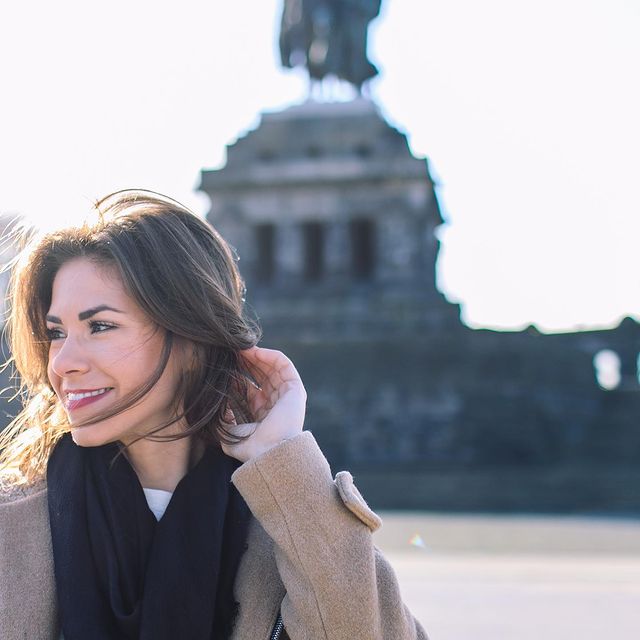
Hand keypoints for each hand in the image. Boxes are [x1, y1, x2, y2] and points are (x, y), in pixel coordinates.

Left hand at [221, 346, 306, 462]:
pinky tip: (255, 352)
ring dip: (257, 356)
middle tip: (231, 352)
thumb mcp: (230, 433)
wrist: (271, 452)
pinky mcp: (295, 388)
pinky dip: (270, 356)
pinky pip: (284, 365)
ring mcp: (286, 395)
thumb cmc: (251, 447)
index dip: (237, 376)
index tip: (224, 366)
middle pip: (260, 376)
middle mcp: (275, 404)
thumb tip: (219, 401)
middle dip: (246, 363)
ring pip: (272, 368)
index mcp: (261, 415)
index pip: (249, 389)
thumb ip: (224, 418)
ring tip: (241, 348)